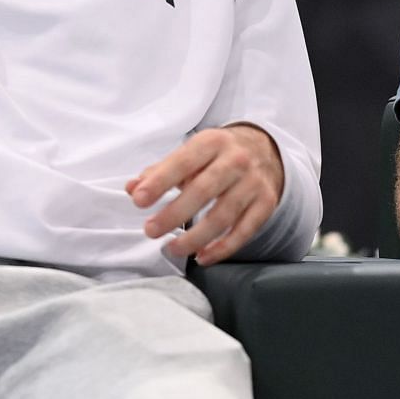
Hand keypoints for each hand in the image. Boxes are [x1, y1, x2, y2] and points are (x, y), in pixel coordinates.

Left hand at [130, 124, 284, 264]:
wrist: (266, 150)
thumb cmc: (218, 155)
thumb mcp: (191, 153)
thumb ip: (160, 171)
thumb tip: (133, 189)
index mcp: (212, 142)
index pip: (183, 162)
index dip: (160, 182)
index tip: (139, 201)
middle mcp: (236, 160)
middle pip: (203, 190)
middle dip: (174, 214)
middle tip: (150, 230)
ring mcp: (253, 183)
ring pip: (223, 215)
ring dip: (195, 237)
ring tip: (172, 248)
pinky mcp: (266, 203)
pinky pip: (244, 231)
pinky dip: (222, 248)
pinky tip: (202, 257)